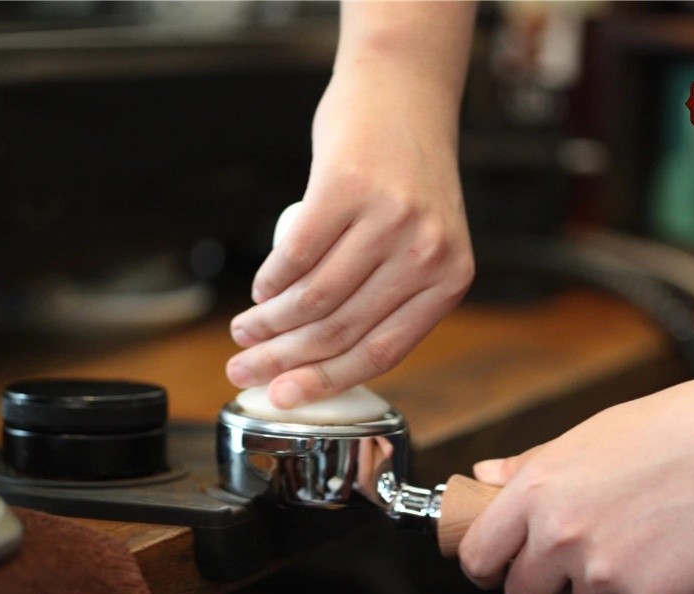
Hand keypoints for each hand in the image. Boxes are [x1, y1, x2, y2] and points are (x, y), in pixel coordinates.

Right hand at [226, 63, 472, 407]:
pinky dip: (267, 280)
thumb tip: (325, 357)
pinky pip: (294, 255)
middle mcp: (425, 253)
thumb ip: (391, 296)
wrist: (402, 96)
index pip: (382, 351)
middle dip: (283, 359)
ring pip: (314, 298)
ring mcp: (388, 219)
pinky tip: (258, 291)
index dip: (326, 381)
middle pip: (341, 329)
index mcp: (449, 279)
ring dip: (268, 324)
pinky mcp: (347, 187)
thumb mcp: (423, 243)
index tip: (286, 397)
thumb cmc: (406, 176)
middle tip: (245, 369)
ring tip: (245, 330)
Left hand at [458, 373, 693, 593]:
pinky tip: (672, 552)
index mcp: (536, 490)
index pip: (480, 553)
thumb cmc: (669, 431)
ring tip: (640, 541)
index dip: (486, 566)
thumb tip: (484, 474)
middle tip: (577, 562)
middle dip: (544, 586)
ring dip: (605, 589)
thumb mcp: (586, 436)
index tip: (497, 569)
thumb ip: (530, 466)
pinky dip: (652, 592)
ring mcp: (602, 572)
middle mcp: (559, 535)